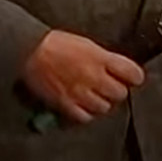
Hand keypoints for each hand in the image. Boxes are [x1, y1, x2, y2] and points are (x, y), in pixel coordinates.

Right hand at [20, 30, 144, 123]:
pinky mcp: (67, 104)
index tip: (130, 77)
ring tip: (91, 94)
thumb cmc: (53, 43)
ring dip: (100, 102)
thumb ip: (103, 58)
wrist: (28, 50)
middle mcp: (94, 76)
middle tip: (106, 85)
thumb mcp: (84, 44)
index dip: (133, 76)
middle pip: (120, 93)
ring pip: (104, 107)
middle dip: (115, 89)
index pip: (132, 73)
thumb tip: (117, 70)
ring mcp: (81, 92)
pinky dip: (85, 112)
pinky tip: (80, 103)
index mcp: (99, 57)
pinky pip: (85, 116)